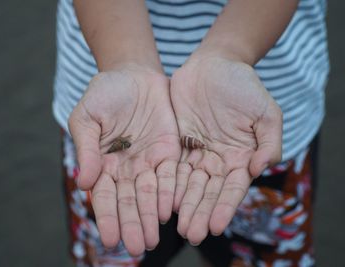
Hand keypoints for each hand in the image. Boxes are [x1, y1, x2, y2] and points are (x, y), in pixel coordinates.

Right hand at [68, 65, 180, 255]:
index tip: (111, 239)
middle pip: (129, 202)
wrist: (133, 74)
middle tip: (137, 247)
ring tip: (152, 239)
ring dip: (151, 217)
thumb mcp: (87, 117)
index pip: (105, 196)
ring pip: (150, 195)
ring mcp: (148, 161)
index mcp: (103, 164)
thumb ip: (87, 149)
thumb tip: (85, 183)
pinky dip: (169, 193)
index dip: (107, 217)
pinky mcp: (169, 151)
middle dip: (132, 224)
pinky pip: (170, 176)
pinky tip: (169, 211)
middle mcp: (126, 169)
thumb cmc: (104, 94)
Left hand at [170, 56, 281, 244]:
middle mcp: (217, 160)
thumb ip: (269, 141)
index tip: (216, 226)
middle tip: (192, 235)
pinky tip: (162, 200)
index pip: (232, 188)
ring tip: (178, 227)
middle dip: (201, 213)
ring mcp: (196, 153)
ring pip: (188, 185)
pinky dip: (168, 184)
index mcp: (240, 157)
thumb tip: (259, 169)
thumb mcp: (266, 112)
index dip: (224, 207)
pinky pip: (171, 167)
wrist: (214, 65)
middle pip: (208, 192)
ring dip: (184, 206)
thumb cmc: (243, 86)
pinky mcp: (177, 144)